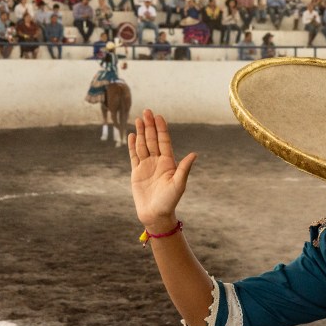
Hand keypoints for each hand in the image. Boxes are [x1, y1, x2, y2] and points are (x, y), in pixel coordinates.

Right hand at [128, 109, 196, 231]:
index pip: (164, 141)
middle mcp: (157, 161)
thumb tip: (194, 154)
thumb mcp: (179, 184)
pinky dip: (132, 145)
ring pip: (143, 145)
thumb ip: (184, 168)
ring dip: (140, 132)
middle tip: (147, 111)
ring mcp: (146, 166)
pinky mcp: (136, 172)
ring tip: (138, 119)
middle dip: (149, 126)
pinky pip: (134, 156)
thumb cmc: (170, 201)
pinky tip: (131, 135)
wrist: (156, 214)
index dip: (161, 129)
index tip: (158, 116)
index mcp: (168, 162)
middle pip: (152, 139)